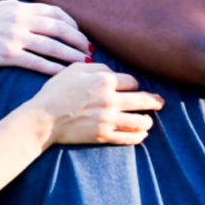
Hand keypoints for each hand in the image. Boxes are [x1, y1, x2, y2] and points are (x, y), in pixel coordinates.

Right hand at [0, 0, 91, 74]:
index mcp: (16, 6)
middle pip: (59, 28)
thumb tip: (25, 10)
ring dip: (72, 55)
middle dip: (78, 39)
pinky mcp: (6, 55)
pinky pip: (37, 62)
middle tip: (90, 49)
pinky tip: (64, 75)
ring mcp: (13, 37)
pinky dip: (54, 69)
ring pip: (52, 46)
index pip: (53, 11)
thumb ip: (10, 9)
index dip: (71, 22)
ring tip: (85, 64)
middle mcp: (18, 19)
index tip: (80, 32)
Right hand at [25, 63, 162, 146]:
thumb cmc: (55, 92)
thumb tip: (113, 72)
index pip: (132, 81)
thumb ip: (96, 66)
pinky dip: (139, 136)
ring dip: (148, 120)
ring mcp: (109, 120)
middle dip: (155, 101)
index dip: (132, 84)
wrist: (42, 119)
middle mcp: (110, 100)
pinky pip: (129, 138)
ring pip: (141, 121)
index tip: (130, 87)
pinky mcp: (104, 136)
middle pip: (143, 100)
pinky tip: (141, 134)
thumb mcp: (73, 70)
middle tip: (161, 103)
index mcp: (104, 81)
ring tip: (148, 120)